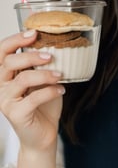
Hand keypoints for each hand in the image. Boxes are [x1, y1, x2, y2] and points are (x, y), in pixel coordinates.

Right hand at [0, 30, 64, 152]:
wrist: (43, 134)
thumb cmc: (42, 103)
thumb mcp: (42, 78)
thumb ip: (41, 63)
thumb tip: (55, 40)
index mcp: (5, 73)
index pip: (2, 51)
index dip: (15, 39)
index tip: (34, 33)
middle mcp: (0, 85)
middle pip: (9, 62)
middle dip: (31, 55)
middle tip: (50, 56)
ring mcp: (6, 100)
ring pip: (22, 79)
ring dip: (45, 74)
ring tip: (60, 75)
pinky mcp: (15, 114)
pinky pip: (34, 98)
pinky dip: (50, 91)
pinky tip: (61, 89)